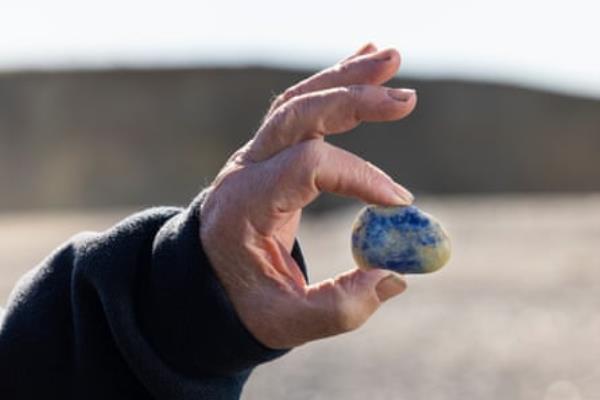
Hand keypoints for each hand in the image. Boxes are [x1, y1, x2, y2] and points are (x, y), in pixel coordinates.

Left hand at [200, 43, 416, 348]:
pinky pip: (301, 107)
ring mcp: (255, 154)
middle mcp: (245, 169)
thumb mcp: (287, 322)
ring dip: (345, 77)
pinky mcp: (269, 151)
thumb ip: (340, 308)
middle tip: (407, 101)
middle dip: (353, 102)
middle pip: (298, 116)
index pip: (308, 167)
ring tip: (391, 57)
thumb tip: (395, 276)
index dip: (359, 176)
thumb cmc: (245, 299)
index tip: (400, 202)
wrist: (207, 276)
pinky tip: (366, 63)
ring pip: (299, 100)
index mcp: (245, 206)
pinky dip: (333, 84)